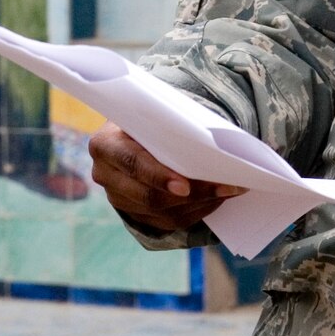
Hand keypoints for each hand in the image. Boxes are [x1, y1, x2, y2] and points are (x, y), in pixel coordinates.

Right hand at [89, 124, 241, 232]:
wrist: (132, 132)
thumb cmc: (147, 118)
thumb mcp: (152, 114)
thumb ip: (170, 125)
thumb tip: (211, 140)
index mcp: (105, 144)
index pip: (132, 164)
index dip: (158, 176)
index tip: (185, 185)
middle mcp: (105, 175)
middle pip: (149, 196)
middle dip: (192, 194)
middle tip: (224, 188)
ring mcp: (118, 199)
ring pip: (162, 212)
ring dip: (200, 203)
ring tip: (229, 190)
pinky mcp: (133, 214)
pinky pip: (167, 221)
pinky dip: (195, 211)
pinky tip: (216, 199)